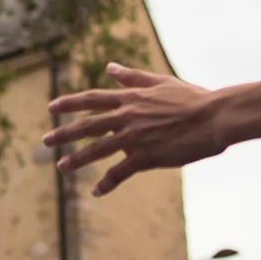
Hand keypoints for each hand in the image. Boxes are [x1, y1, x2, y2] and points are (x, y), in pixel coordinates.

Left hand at [43, 65, 260, 195]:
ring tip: (62, 167)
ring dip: (77, 159)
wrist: (214, 117)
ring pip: (98, 149)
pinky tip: (96, 192)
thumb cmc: (193, 98)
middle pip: (87, 125)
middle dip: (64, 133)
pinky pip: (120, 172)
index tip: (51, 108)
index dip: (69, 103)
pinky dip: (107, 183)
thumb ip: (133, 77)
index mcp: (131, 98)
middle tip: (45, 141)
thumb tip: (110, 67)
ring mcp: (135, 137)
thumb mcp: (161, 81)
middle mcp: (128, 116)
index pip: (92, 99)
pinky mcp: (147, 156)